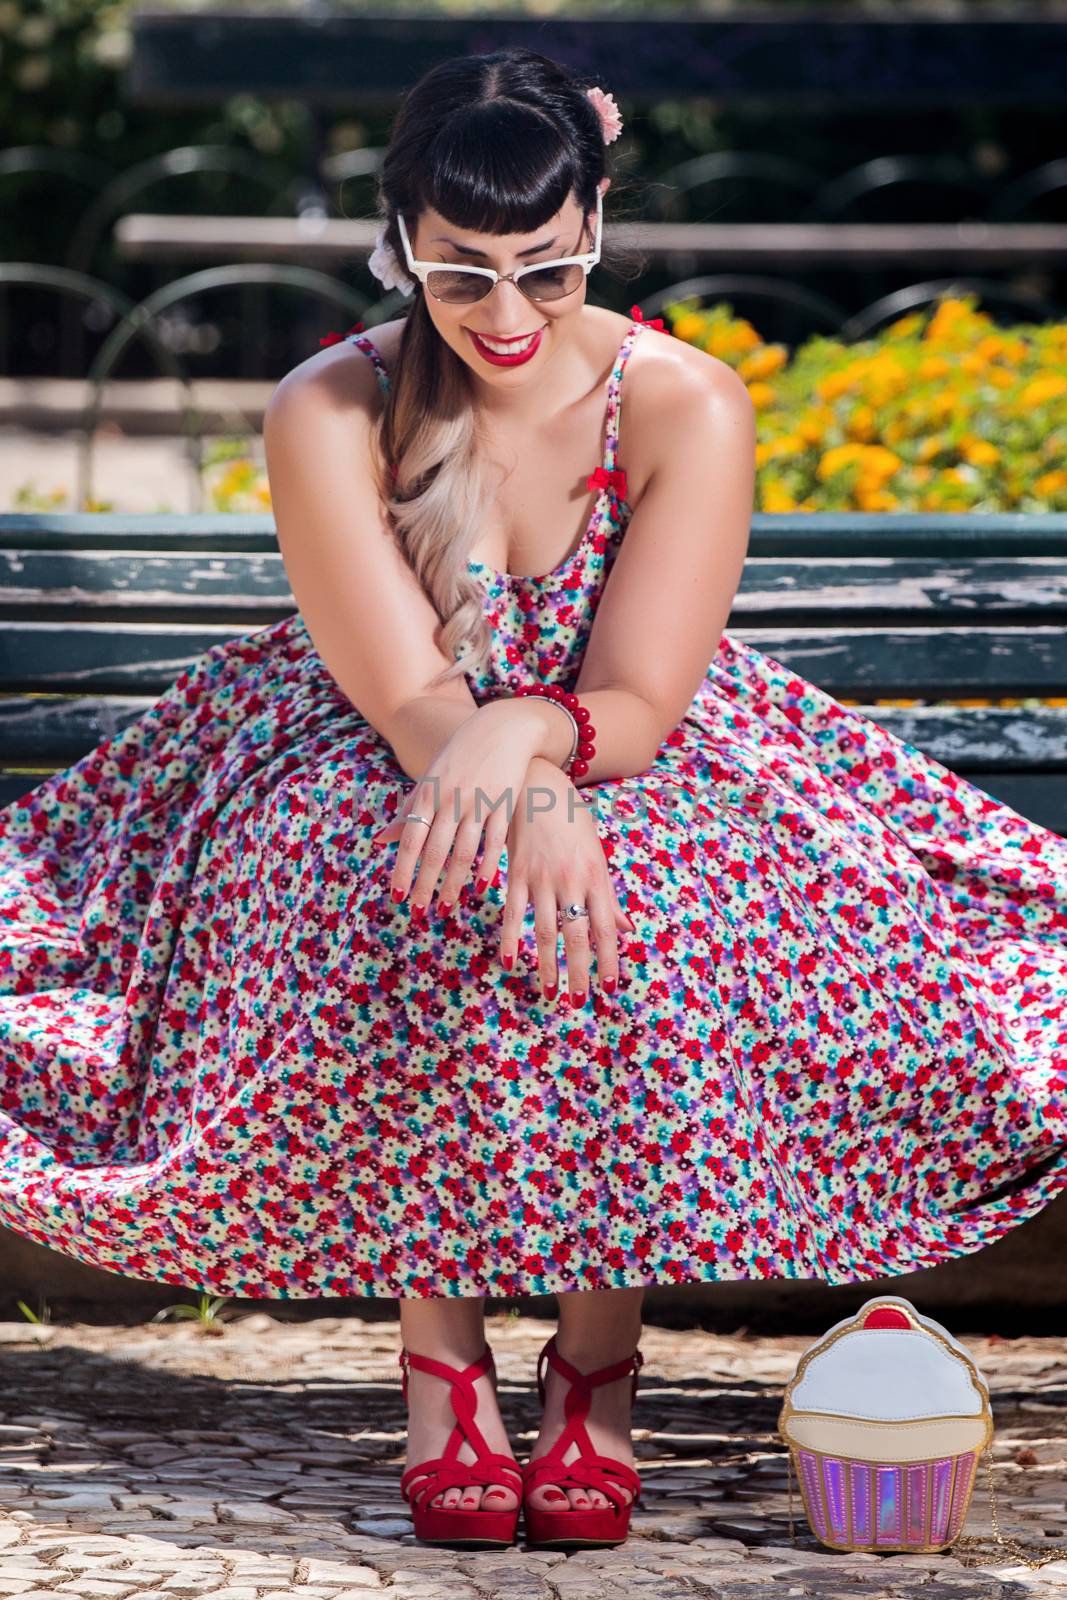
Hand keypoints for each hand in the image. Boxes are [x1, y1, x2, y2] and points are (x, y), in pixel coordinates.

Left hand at [372, 698, 557, 913]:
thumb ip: (407, 811)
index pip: (411, 839)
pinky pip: (495, 841)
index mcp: (429, 794)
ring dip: (454, 882)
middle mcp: (451, 800)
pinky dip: (488, 864)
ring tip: (446, 906)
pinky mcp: (505, 803)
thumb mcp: (430, 781)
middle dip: (425, 884)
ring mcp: (479, 802)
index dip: (403, 869)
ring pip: (464, 851)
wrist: (501, 729)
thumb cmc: (459, 759)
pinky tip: (482, 886)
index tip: (396, 895)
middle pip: (436, 851)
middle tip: (418, 911)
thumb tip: (380, 841)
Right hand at [499, 757, 634, 1001]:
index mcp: (596, 876)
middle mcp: (571, 881)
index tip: (609, 987)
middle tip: (579, 1002)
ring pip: (545, 931)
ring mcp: (542, 879)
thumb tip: (626, 930)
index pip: (605, 928)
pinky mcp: (516, 874)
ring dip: (548, 966)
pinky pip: (514, 913)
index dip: (608, 960)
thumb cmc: (572, 819)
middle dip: (579, 973)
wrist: (538, 783)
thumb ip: (609, 897)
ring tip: (550, 992)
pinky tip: (511, 962)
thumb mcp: (597, 854)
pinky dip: (511, 940)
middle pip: (577, 936)